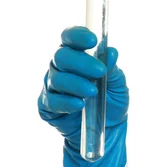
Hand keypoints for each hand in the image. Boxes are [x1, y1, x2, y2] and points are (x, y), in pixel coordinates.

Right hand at [38, 26, 128, 166]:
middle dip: (81, 62)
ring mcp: (52, 86)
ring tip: (93, 92)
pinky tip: (79, 105)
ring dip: (76, 83)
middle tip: (99, 72)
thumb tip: (112, 52)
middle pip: (62, 56)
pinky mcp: (47, 105)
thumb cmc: (112, 101)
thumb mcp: (119, 84)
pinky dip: (66, 102)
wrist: (108, 130)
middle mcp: (62, 68)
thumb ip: (113, 69)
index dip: (78, 35)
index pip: (70, 38)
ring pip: (56, 78)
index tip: (92, 40)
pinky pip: (52, 101)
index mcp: (78, 55)